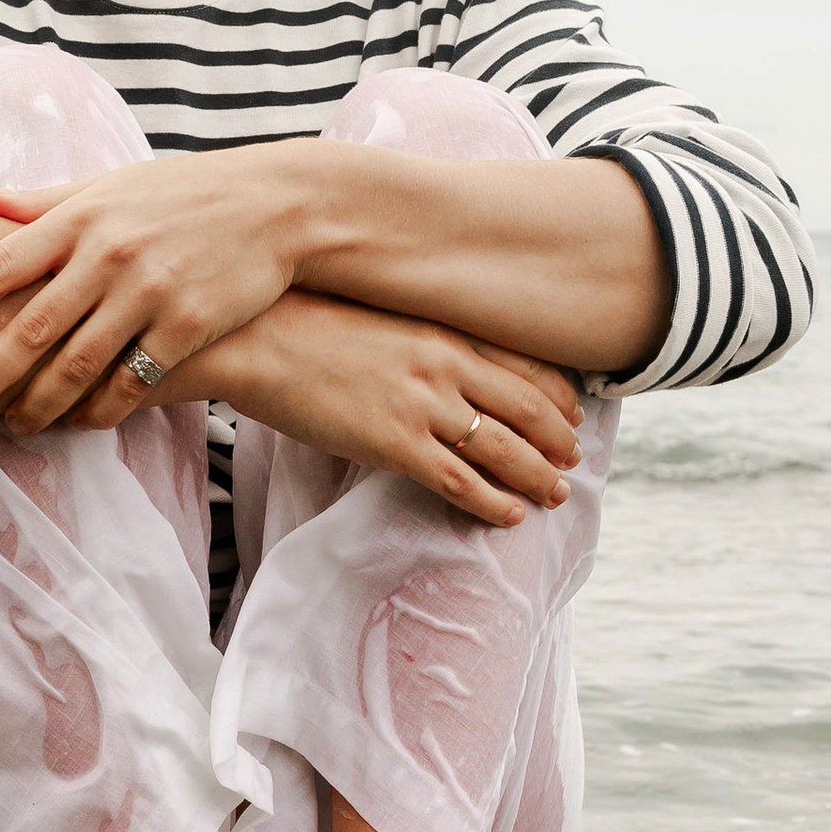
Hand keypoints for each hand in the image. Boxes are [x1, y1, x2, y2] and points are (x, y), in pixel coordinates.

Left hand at [0, 148, 305, 432]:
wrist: (275, 206)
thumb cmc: (183, 194)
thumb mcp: (111, 184)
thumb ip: (45, 201)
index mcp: (80, 218)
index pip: (1, 263)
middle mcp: (107, 255)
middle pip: (30, 326)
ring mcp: (148, 292)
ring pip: (77, 364)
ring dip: (39, 404)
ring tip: (14, 426)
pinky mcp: (186, 326)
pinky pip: (132, 381)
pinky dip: (101, 409)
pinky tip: (81, 423)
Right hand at [198, 291, 581, 526]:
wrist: (256, 339)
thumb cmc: (305, 323)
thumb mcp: (380, 316)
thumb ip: (420, 336)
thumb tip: (440, 360)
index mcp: (442, 330)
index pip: (523, 363)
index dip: (557, 393)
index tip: (574, 411)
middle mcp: (445, 365)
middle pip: (526, 407)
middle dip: (558, 438)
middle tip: (573, 459)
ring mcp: (422, 405)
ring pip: (504, 448)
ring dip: (537, 475)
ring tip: (553, 495)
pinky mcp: (394, 443)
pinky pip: (459, 480)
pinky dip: (491, 501)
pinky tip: (509, 515)